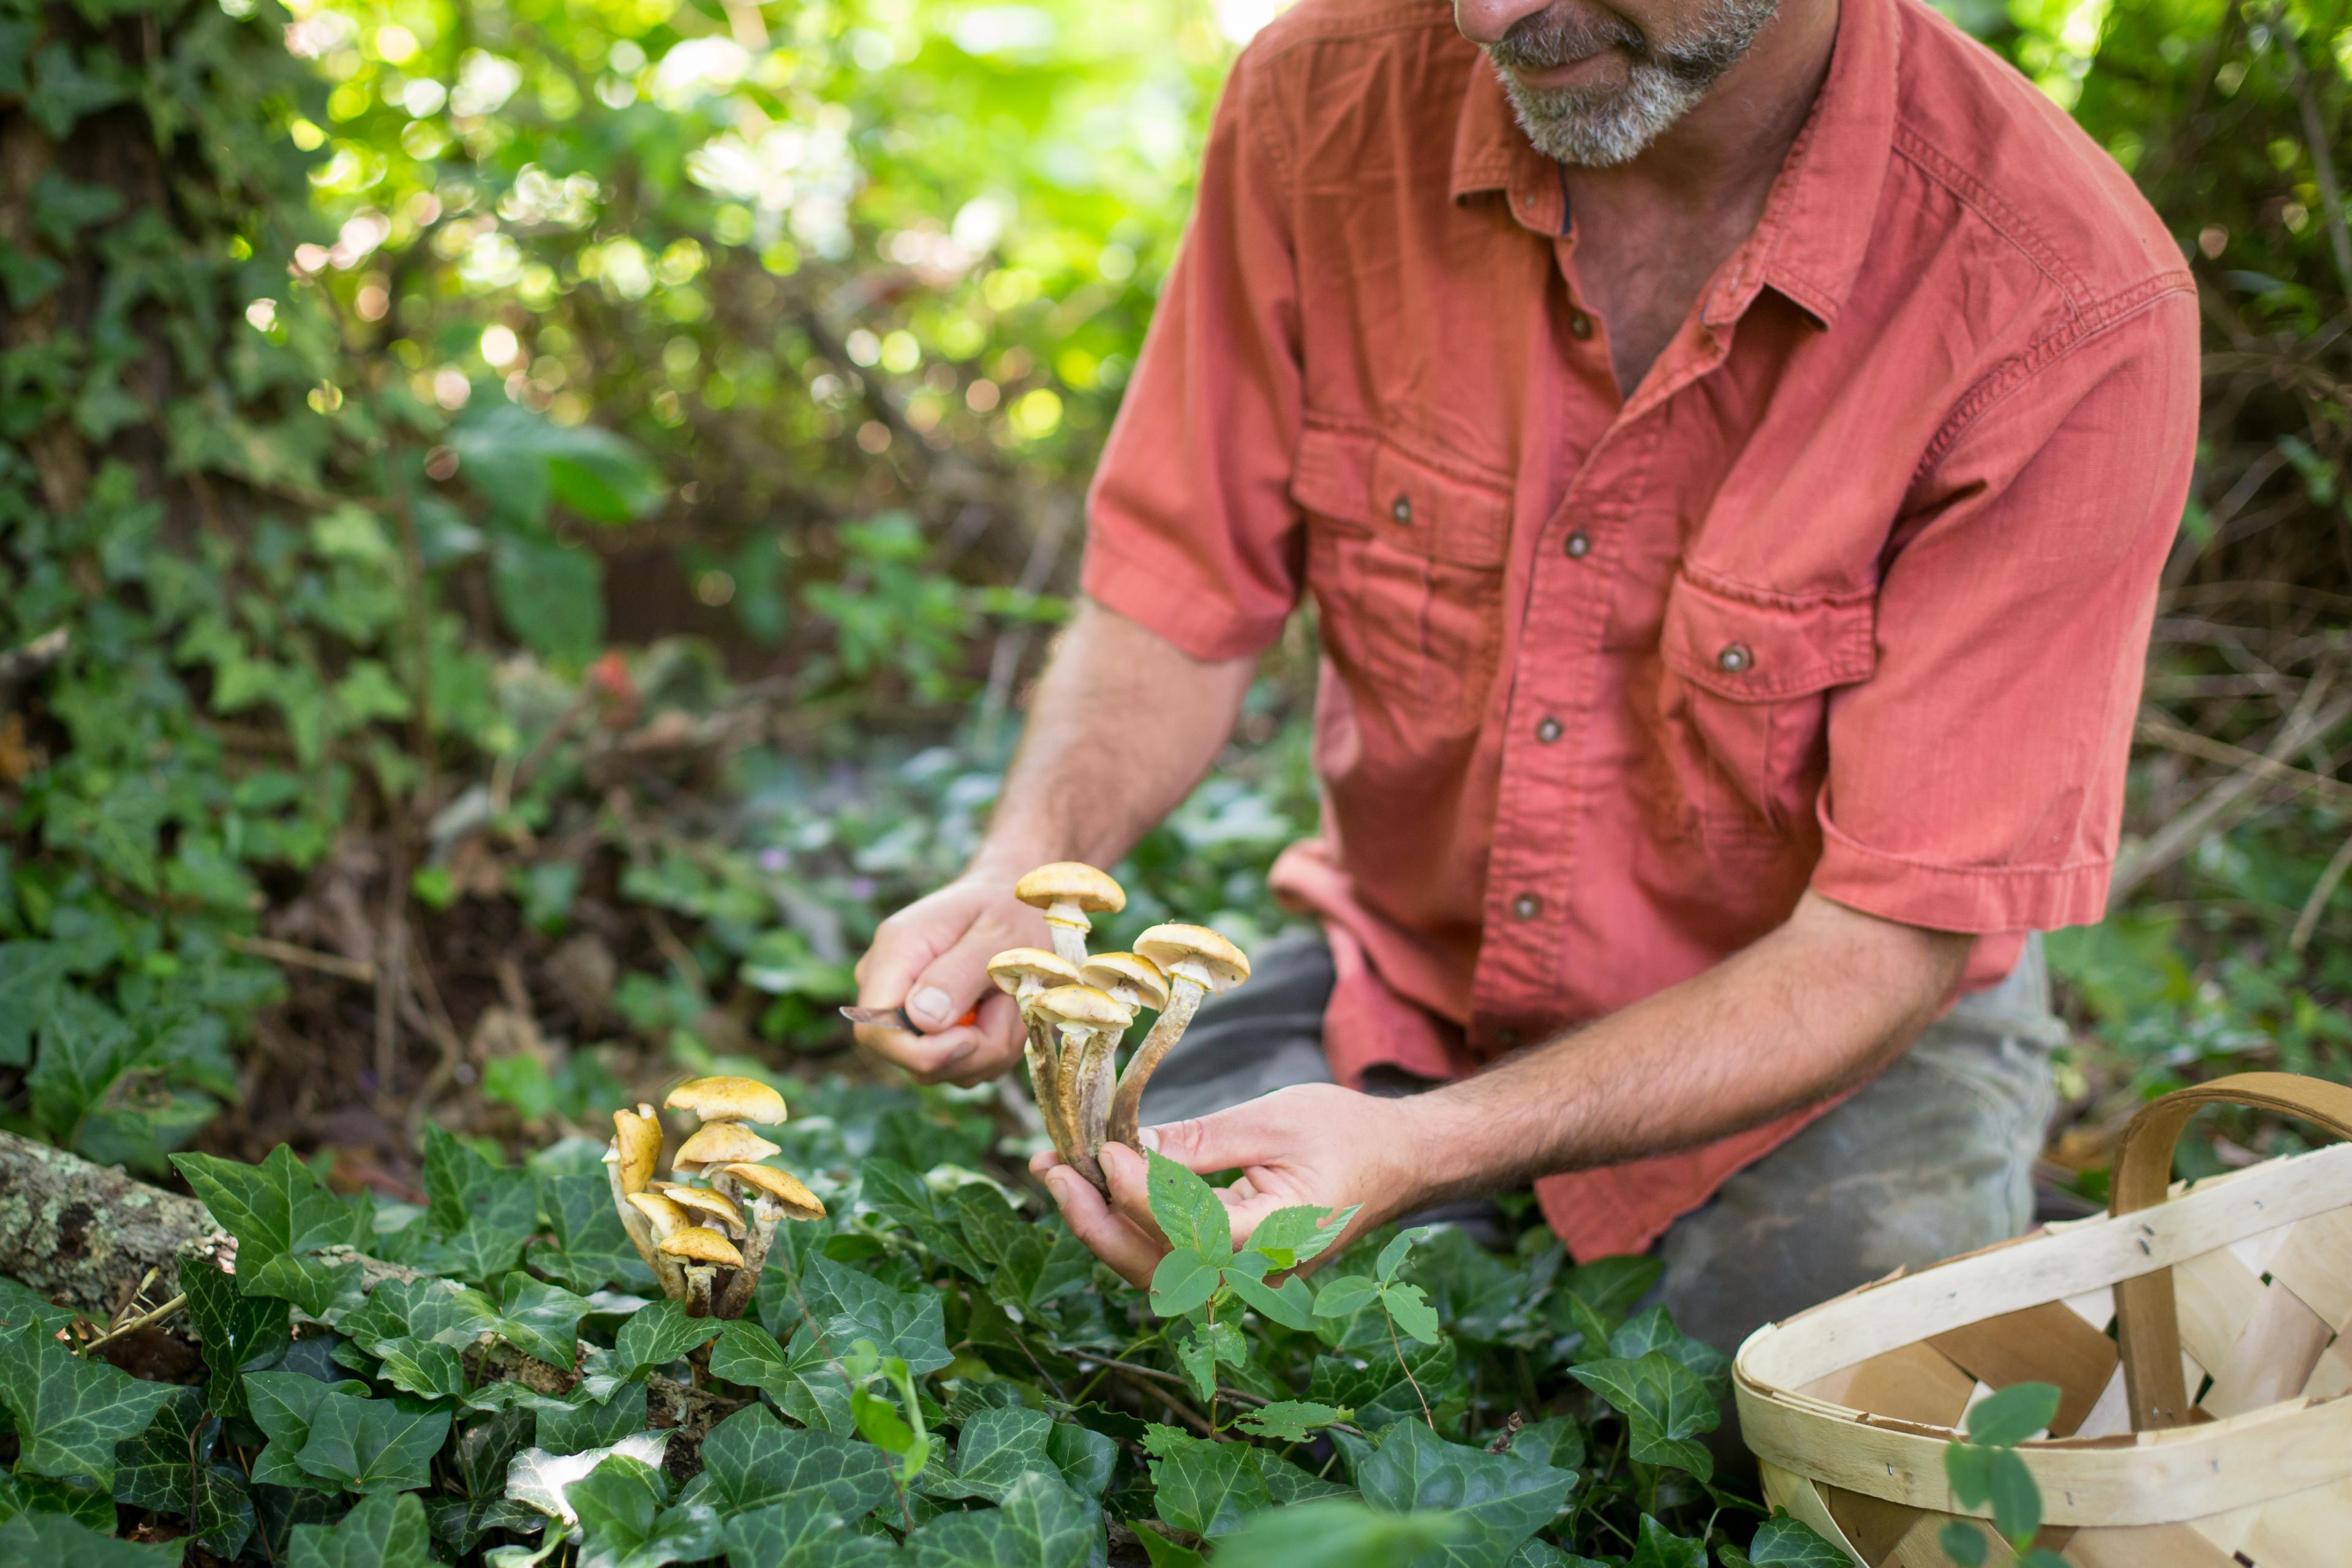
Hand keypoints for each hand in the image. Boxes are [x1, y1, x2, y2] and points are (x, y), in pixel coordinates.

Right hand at [851, 872, 1049, 1085]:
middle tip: (1010, 1004)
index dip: (920, 1052)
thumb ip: (958, 974)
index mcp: (896, 954)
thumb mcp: (997, 932)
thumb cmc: (1007, 909)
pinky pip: (966, 1066)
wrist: (1014, 903)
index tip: (973, 1038)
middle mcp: (893, 989)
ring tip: (1011, 997)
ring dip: (994, 1044)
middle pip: (914, 1060)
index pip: (874, 1030)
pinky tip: (1007, 1008)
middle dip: (974, 1050)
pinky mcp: (935, 1035)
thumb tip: (923, 1019)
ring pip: (948, 1069)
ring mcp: (911, 1017)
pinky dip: (997, 1045)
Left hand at [1032, 1083, 1430, 1287]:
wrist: (1398, 1162)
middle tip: (1049, 1167)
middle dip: (1094, 1217)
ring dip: (1099, 1224)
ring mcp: (1241, 1281)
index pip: (1190, 1232)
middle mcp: (1256, 1276)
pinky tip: (1097, 1189)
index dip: (1137, 1193)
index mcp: (1279, 1238)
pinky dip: (1125, 1227)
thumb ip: (1201, 1143)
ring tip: (1059, 1173)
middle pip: (1156, 1267)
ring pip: (1152, 1270)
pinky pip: (1165, 1260)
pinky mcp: (1230, 1269)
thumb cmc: (1346, 1133)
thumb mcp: (1273, 1121)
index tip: (1104, 1149)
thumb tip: (1128, 1149)